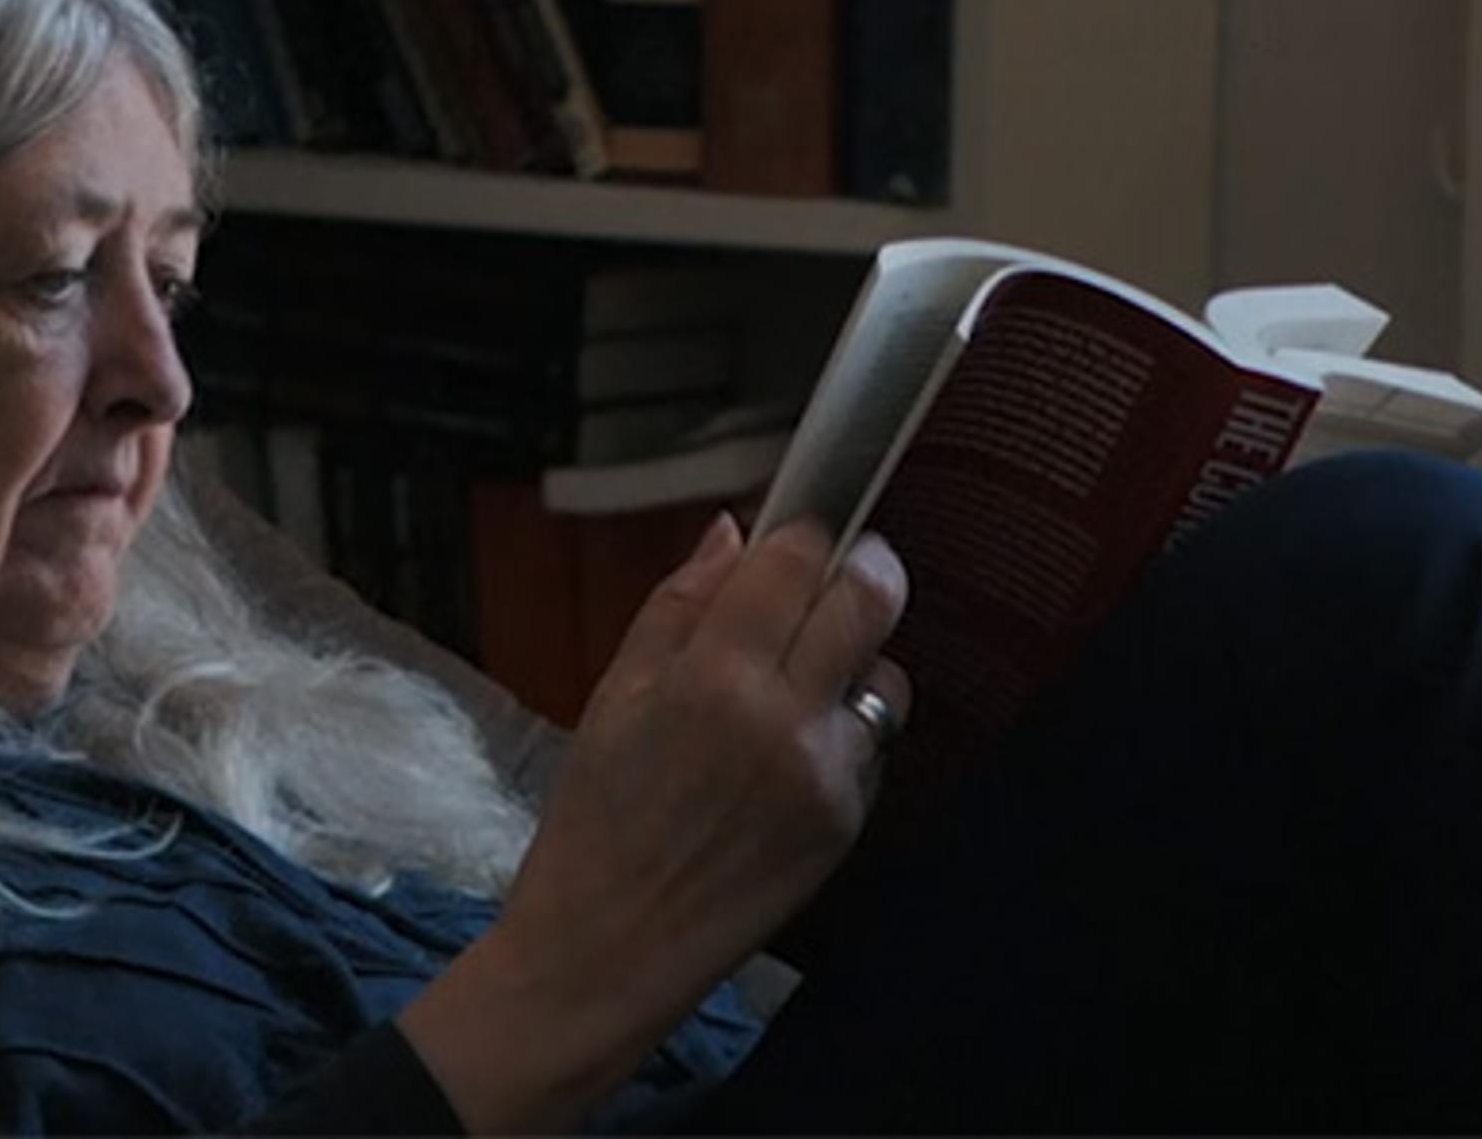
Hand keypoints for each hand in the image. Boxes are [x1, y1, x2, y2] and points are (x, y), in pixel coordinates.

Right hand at [399, 513, 910, 1133]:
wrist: (608, 950)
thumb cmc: (595, 822)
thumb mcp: (615, 696)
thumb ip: (678, 604)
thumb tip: (734, 532)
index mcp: (712, 673)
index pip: (798, 558)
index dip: (805, 531)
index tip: (798, 534)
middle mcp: (784, 716)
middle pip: (871, 597)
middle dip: (861, 568)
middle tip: (837, 571)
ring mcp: (827, 773)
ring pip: (886, 673)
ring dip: (858, 659)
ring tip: (805, 679)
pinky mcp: (848, 821)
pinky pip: (873, 744)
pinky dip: (846, 731)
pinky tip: (792, 754)